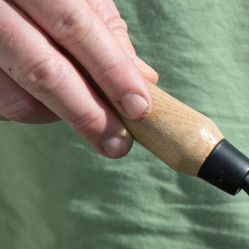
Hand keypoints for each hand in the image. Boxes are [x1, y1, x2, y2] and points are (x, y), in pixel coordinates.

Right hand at [0, 0, 157, 156]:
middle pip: (42, 69)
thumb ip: (107, 34)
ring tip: (82, 111)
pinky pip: (2, 105)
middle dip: (87, 112)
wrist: (4, 3)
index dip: (110, 70)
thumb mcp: (78, 1)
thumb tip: (144, 78)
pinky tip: (44, 102)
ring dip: (57, 116)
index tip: (139, 107)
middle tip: (118, 144)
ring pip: (18, 97)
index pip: (74, 26)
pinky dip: (30, 112)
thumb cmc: (45, 1)